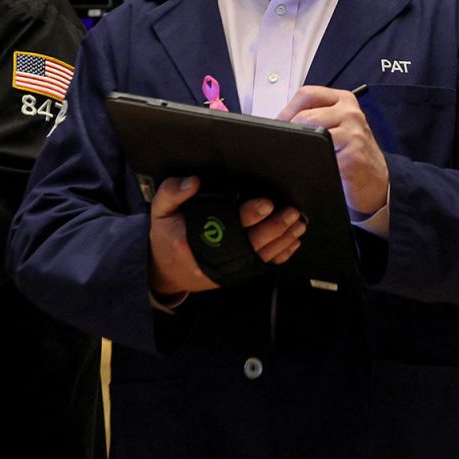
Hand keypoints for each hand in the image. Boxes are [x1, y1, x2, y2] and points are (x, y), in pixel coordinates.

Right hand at [147, 176, 305, 297]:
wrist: (164, 271)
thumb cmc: (165, 237)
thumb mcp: (160, 211)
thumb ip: (172, 192)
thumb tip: (194, 182)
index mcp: (194, 240)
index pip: (228, 225)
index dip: (250, 214)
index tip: (267, 203)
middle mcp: (213, 259)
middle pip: (251, 243)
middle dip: (275, 227)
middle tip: (292, 213)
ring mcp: (225, 270)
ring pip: (261, 256)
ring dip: (283, 241)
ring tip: (298, 225)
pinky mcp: (234, 276)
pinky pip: (261, 267)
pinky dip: (279, 256)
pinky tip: (292, 244)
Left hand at [276, 85, 388, 217]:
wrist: (376, 182)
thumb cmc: (351, 153)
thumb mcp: (337, 126)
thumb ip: (314, 116)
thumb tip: (278, 120)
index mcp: (343, 100)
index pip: (307, 94)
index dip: (287, 110)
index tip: (280, 125)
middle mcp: (350, 112)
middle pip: (305, 113)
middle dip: (289, 129)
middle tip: (286, 143)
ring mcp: (354, 132)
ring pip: (311, 131)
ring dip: (299, 144)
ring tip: (303, 154)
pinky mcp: (353, 154)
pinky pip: (321, 152)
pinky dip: (311, 160)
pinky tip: (315, 164)